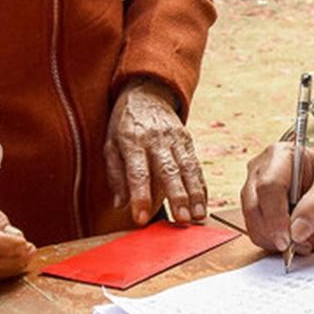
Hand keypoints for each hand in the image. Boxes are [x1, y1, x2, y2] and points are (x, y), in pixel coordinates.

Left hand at [104, 79, 207, 224]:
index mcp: (132, 140)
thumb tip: (120, 204)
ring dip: (195, 194)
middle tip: (182, 220)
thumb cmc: (125, 125)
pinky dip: (201, 185)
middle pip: (168, 171)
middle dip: (176, 197)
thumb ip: (115, 175)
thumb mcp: (110, 145)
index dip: (139, 197)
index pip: (137, 173)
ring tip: (198, 216)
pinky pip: (196, 165)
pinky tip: (203, 202)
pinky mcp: (188, 139)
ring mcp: (175, 138)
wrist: (146, 93)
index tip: (141, 219)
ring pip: (188, 168)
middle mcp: (156, 139)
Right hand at [238, 142, 313, 260]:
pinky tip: (298, 240)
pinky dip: (276, 243)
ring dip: (277, 241)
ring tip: (307, 242)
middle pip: (254, 207)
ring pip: (252, 223)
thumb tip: (297, 231)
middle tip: (302, 246)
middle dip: (276, 233)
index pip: (269, 186)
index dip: (276, 216)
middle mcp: (260, 170)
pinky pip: (257, 232)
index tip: (289, 239)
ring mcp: (253, 190)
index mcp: (281, 155)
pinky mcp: (254, 209)